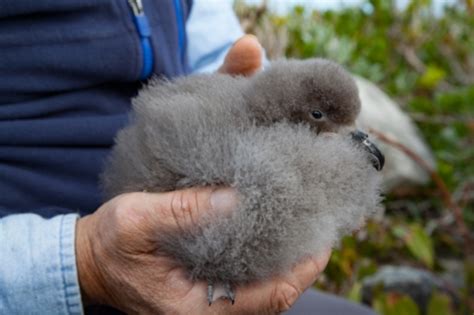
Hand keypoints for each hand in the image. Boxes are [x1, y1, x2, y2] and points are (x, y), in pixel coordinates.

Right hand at [76, 35, 330, 313]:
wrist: (91, 261)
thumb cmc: (111, 244)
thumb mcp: (138, 219)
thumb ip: (184, 210)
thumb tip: (236, 198)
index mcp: (194, 307)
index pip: (269, 296)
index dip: (302, 268)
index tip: (323, 236)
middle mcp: (208, 312)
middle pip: (275, 294)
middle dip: (302, 261)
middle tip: (320, 222)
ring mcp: (209, 304)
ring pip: (265, 288)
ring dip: (287, 259)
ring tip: (305, 224)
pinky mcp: (207, 290)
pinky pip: (249, 281)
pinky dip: (266, 259)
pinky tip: (274, 233)